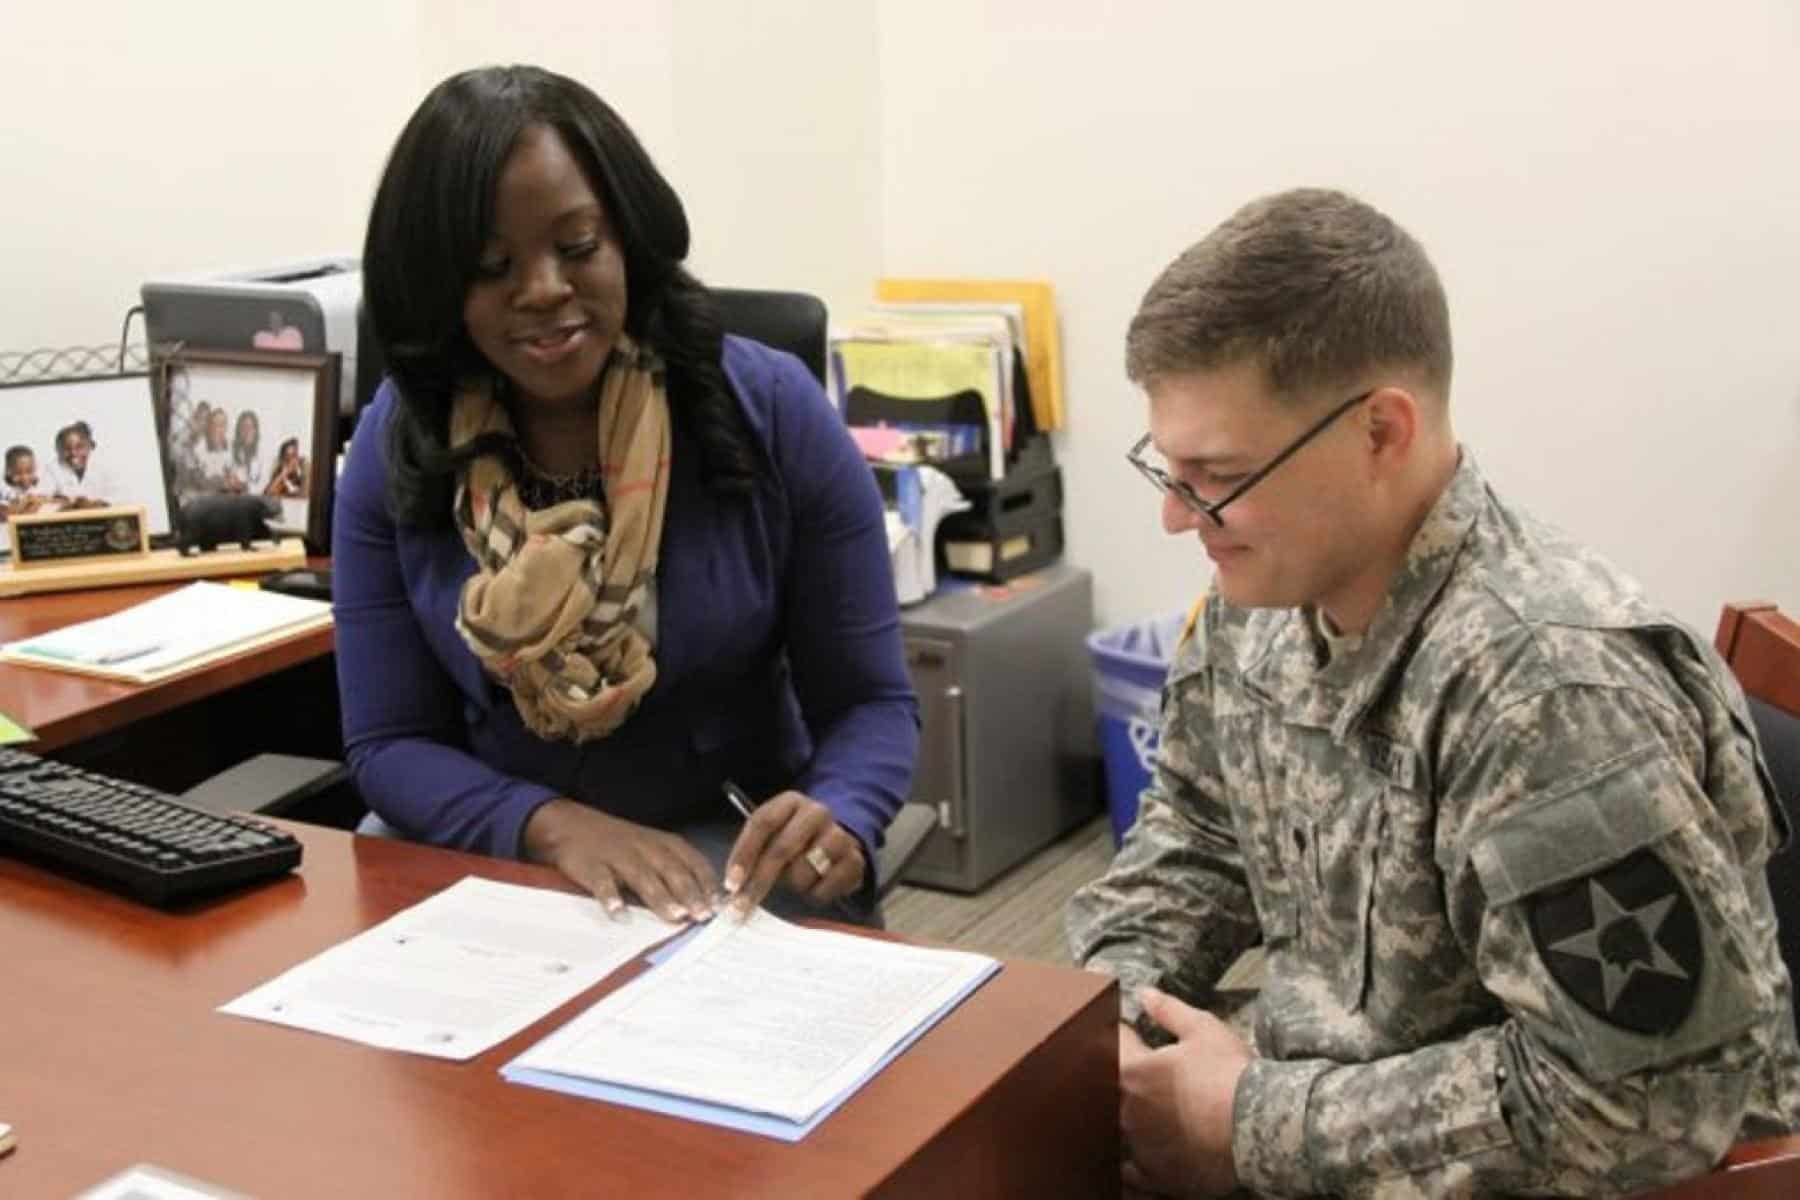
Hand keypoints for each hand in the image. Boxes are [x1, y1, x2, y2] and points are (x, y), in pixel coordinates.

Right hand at [523, 798, 716, 922]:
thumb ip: (676, 871)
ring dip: (660, 897)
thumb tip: (708, 903)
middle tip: (703, 915)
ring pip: (642, 877)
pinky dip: (610, 897)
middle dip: (690, 893)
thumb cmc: (621, 843)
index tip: (720, 904)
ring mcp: (617, 856)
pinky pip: (602, 882)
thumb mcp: (652, 849)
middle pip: (671, 870)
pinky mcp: (591, 866)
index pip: (692, 861)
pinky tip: (618, 912)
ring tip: (675, 915)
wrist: (571, 826)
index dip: (707, 882)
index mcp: (663, 843)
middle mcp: (644, 848)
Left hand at [722, 789, 865, 915]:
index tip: (731, 883)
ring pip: (804, 870)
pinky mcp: (855, 859)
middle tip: (742, 907)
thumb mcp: (772, 834)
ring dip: (792, 885)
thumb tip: (733, 885)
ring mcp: (839, 835)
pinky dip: (814, 894)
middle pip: (782, 848)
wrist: (838, 840)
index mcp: (791, 801)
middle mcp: (817, 812)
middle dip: (759, 881)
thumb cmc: (793, 839)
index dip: (744, 854)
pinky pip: (825, 887)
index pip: (762, 823)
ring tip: (793, 883)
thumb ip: (753, 852)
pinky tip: (814, 887)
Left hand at [1120, 988, 1250, 1197]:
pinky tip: (1146, 1155)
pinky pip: (1132, 1172)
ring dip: (1127, 1122)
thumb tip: (1145, 994)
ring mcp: (1139, 1147)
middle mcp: (1126, 1111)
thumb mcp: (1203, 1030)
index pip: (1114, 1046)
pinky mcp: (1156, 1176)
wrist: (1258, 1124)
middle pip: (1110, 1092)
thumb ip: (1168, 1010)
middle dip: (1121, 1082)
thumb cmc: (1230, 1074)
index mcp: (1131, 1072)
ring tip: (1149, 1116)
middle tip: (1144, 1078)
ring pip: (1118, 1133)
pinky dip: (1135, 1164)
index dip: (1124, 1036)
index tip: (1130, 1033)